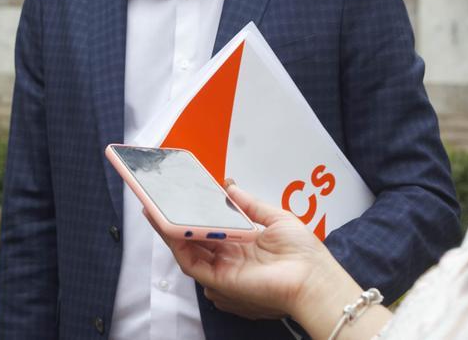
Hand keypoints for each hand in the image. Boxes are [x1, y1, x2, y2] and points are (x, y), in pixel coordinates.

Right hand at [156, 182, 349, 320]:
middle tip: (156, 201)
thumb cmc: (304, 254)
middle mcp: (227, 257)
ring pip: (186, 249)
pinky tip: (169, 227)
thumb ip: (250, 204)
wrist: (314, 278)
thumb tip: (230, 187)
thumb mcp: (276, 218)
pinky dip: (177, 245)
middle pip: (191, 238)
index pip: (208, 228)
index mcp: (240, 244)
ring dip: (168, 230)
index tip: (179, 196)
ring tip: (154, 209)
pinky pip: (191, 262)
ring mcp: (221, 269)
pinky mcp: (219, 279)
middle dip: (172, 219)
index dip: (191, 213)